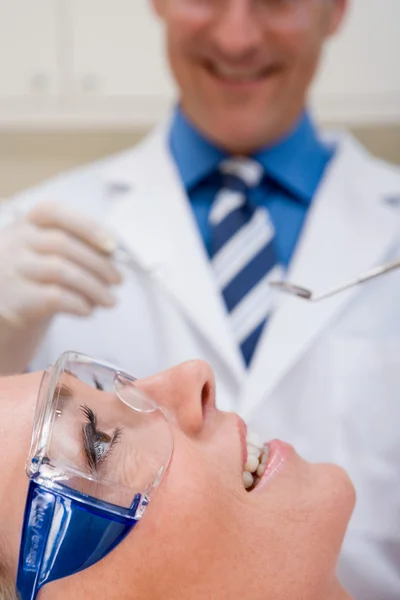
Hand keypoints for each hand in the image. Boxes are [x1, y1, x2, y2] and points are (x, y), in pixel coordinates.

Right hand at [0, 202, 121, 372]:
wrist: (3, 312)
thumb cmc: (35, 278)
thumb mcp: (47, 253)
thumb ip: (76, 247)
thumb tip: (114, 254)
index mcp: (26, 223)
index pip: (55, 212)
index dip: (87, 226)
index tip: (112, 246)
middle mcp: (14, 242)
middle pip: (63, 244)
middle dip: (99, 263)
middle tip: (119, 280)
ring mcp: (11, 270)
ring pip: (60, 271)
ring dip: (94, 287)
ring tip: (110, 301)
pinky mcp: (15, 299)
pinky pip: (54, 297)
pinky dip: (78, 303)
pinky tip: (88, 310)